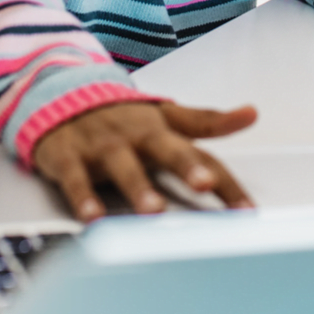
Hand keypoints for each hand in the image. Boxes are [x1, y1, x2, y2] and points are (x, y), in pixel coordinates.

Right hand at [30, 100, 257, 220]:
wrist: (61, 95)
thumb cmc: (123, 116)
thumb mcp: (166, 116)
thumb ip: (207, 120)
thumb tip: (252, 113)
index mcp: (162, 130)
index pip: (202, 155)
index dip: (225, 182)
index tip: (247, 210)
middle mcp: (136, 136)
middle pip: (165, 149)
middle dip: (185, 166)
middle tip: (203, 184)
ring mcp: (102, 145)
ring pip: (122, 166)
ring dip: (138, 188)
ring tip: (153, 211)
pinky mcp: (68, 155)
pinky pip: (76, 178)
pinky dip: (83, 197)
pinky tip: (93, 218)